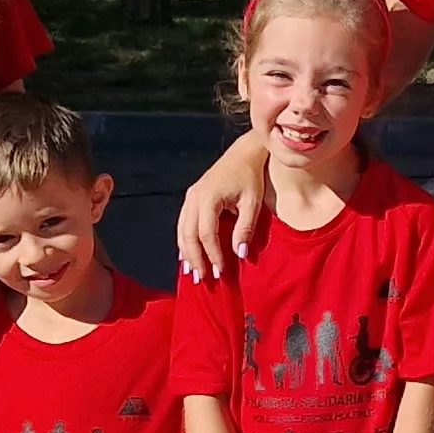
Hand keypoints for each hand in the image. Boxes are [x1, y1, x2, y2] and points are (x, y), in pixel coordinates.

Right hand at [173, 132, 272, 281]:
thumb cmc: (250, 175)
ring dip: (186, 252)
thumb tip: (240, 254)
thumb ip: (245, 228)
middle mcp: (194, 197)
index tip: (221, 270)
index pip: (206, 233)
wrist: (244, 154)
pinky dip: (185, 241)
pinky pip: (183, 224)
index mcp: (208, 197)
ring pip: (181, 230)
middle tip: (202, 278)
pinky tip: (187, 255)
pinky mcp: (192, 198)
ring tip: (192, 272)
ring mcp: (190, 197)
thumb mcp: (252, 202)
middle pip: (188, 234)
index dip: (212, 254)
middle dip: (194, 258)